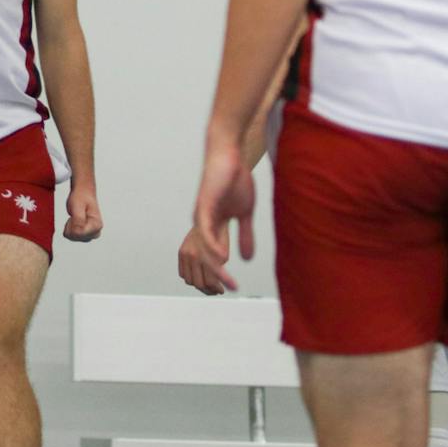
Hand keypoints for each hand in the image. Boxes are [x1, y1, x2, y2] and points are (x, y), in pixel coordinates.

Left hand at [63, 184, 103, 241]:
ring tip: (74, 216)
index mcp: (97, 225)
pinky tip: (73, 220)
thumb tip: (78, 232)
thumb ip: (78, 220)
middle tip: (74, 215)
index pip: (80, 233)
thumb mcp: (77, 206)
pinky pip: (72, 237)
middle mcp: (95, 232)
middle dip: (71, 226)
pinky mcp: (85, 234)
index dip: (72, 225)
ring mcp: (90, 234)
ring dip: (70, 227)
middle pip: (76, 237)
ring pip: (73, 238)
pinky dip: (69, 229)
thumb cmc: (81, 197)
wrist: (83, 193)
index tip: (74, 215)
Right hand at [177, 225, 226, 294]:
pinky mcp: (181, 252)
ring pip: (190, 281)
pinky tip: (199, 275)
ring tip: (210, 285)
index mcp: (205, 254)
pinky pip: (183, 273)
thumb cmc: (219, 234)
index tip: (224, 290)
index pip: (210, 280)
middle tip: (218, 290)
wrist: (208, 218)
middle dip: (210, 289)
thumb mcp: (225, 254)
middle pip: (199, 283)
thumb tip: (221, 285)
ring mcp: (185, 253)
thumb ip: (220, 270)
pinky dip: (190, 277)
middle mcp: (192, 254)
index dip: (218, 288)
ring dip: (200, 285)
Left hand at [191, 139, 256, 292]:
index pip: (211, 257)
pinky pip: (205, 230)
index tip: (228, 289)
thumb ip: (245, 235)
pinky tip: (221, 258)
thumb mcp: (244, 213)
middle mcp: (202, 224)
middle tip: (226, 291)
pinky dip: (213, 245)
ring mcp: (202, 215)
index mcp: (212, 227)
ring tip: (227, 282)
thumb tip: (246, 258)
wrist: (229, 154)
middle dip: (213, 277)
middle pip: (203, 257)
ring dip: (215, 267)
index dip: (216, 274)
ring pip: (204, 248)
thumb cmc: (235, 180)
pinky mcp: (204, 205)